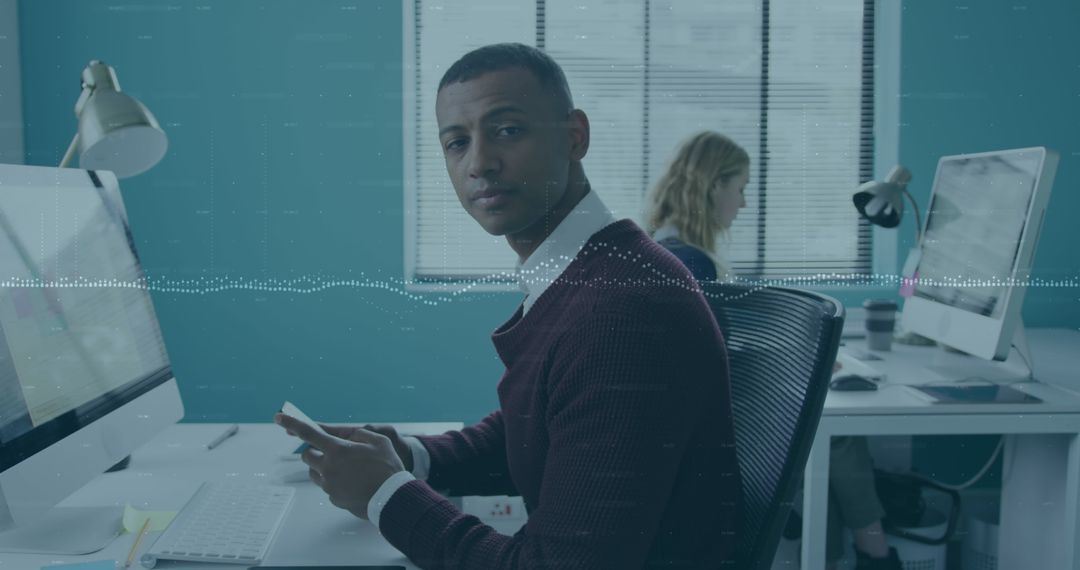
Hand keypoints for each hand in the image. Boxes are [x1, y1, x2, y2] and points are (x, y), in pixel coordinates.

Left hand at [274, 413, 405, 519]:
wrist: (392, 499)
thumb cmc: (388, 468)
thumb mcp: (379, 441)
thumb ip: (359, 435)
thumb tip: (347, 437)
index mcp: (338, 450)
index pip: (309, 433)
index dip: (292, 423)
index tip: (278, 417)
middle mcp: (329, 468)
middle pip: (307, 455)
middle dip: (315, 450)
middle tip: (332, 451)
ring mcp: (329, 485)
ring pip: (314, 472)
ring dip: (323, 467)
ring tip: (345, 468)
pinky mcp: (333, 498)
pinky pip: (326, 486)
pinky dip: (334, 481)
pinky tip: (352, 482)